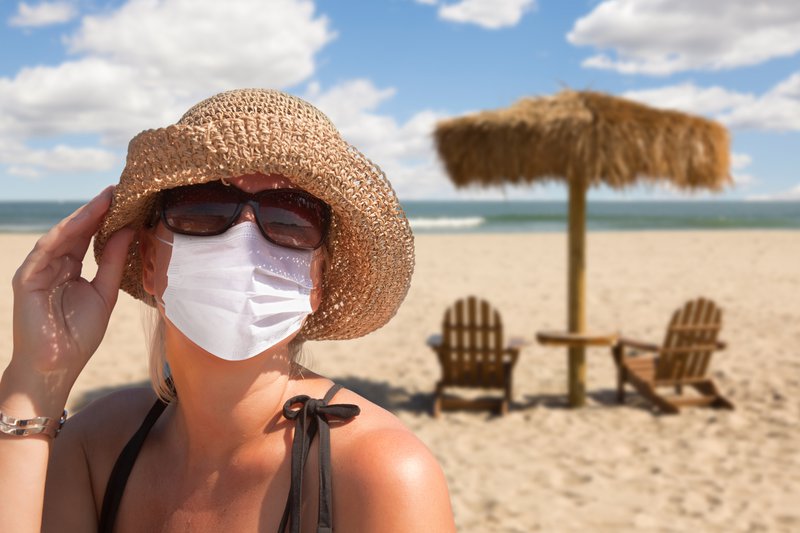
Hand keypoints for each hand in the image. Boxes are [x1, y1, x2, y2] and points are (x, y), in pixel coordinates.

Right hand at [9, 187, 133, 400]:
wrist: (56, 367)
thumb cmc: (79, 335)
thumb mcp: (105, 293)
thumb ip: (113, 261)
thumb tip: (129, 229)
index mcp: (72, 268)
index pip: (90, 236)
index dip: (108, 217)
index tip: (129, 198)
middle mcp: (55, 264)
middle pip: (77, 230)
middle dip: (98, 209)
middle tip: (120, 188)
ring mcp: (39, 269)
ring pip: (62, 234)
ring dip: (84, 215)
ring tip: (106, 198)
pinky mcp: (27, 277)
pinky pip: (47, 249)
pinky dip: (65, 232)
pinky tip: (84, 219)